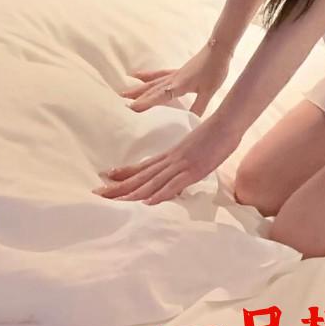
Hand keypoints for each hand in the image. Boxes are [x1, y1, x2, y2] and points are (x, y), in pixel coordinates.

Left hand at [95, 110, 242, 204]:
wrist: (227, 121)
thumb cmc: (216, 133)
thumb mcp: (196, 147)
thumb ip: (184, 159)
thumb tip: (178, 170)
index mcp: (171, 154)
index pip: (143, 165)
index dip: (124, 172)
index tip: (106, 177)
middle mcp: (171, 160)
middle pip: (141, 176)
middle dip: (119, 187)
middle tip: (97, 194)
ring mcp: (181, 165)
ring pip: (152, 182)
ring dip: (132, 194)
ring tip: (114, 202)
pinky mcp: (193, 171)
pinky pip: (174, 185)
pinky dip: (160, 195)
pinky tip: (147, 204)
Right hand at [118, 39, 232, 118]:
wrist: (219, 48)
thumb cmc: (215, 69)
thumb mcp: (209, 91)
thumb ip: (199, 107)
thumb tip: (191, 124)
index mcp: (180, 85)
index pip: (161, 96)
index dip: (147, 102)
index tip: (132, 108)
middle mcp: (173, 79)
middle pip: (152, 89)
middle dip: (137, 97)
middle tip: (120, 105)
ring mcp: (173, 74)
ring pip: (152, 82)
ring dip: (138, 88)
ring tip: (122, 92)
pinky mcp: (177, 71)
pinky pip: (158, 74)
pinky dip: (147, 75)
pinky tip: (137, 75)